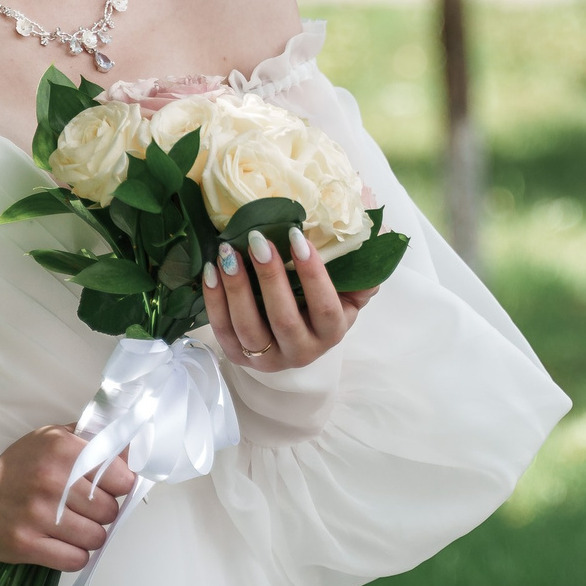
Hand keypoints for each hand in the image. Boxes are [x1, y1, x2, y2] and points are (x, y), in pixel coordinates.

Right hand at [0, 425, 135, 570]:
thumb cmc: (27, 465)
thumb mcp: (58, 439)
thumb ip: (98, 441)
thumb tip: (138, 450)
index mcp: (63, 448)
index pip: (121, 478)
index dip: (119, 486)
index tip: (108, 487)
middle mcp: (50, 480)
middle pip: (109, 511)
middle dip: (103, 512)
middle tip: (86, 508)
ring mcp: (36, 513)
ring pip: (95, 537)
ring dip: (90, 536)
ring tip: (73, 525)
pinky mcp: (24, 543)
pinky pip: (74, 560)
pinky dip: (74, 556)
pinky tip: (62, 543)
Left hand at [203, 225, 377, 371]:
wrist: (295, 338)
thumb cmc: (322, 302)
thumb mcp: (348, 289)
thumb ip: (362, 266)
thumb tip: (374, 226)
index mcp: (332, 333)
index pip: (326, 308)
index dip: (313, 275)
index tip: (297, 237)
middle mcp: (302, 353)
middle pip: (284, 320)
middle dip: (269, 278)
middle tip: (258, 239)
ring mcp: (268, 359)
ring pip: (249, 328)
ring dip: (236, 288)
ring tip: (228, 252)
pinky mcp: (239, 358)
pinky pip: (223, 332)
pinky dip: (214, 301)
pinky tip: (211, 271)